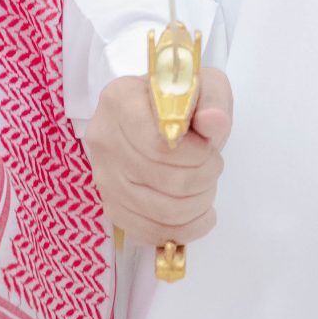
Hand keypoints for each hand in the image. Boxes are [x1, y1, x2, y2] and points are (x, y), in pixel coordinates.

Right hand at [82, 65, 230, 249]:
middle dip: (203, 178)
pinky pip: (149, 232)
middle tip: (214, 167)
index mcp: (120, 100)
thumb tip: (214, 121)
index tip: (209, 147)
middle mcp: (103, 138)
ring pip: (160, 210)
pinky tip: (198, 214)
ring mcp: (104, 177)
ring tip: (207, 187)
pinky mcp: (112, 206)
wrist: (164, 119)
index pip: (158, 144)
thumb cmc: (184, 101)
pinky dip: (184, 230)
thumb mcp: (205, 86)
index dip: (195, 154)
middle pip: (162, 179)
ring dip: (198, 204)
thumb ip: (212, 100)